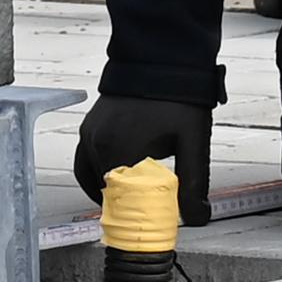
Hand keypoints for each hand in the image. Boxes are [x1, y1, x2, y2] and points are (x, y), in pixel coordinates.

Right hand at [72, 88, 219, 217]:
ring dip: (109, 190)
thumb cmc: (178, 97)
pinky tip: (120, 176)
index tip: (152, 226)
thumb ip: (193, 184)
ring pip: (90, 177)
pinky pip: (85, 159)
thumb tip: (196, 219)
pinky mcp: (89, 125)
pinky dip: (99, 174)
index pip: (120, 202)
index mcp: (119, 152)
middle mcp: (96, 144)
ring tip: (133, 198)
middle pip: (103, 191)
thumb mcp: (193, 143)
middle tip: (145, 216)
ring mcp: (89, 133)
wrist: (161, 55)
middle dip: (123, 206)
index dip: (136, 218)